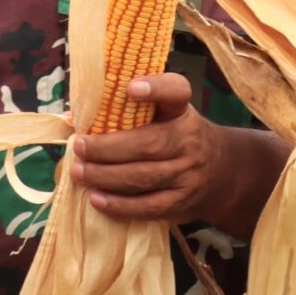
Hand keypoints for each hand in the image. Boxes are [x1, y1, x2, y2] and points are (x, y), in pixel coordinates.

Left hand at [65, 71, 228, 220]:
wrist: (224, 172)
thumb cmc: (174, 136)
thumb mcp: (161, 116)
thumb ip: (122, 112)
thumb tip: (72, 118)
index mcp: (180, 111)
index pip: (176, 92)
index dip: (156, 88)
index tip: (131, 88)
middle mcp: (189, 140)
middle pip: (148, 144)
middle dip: (106, 148)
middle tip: (77, 147)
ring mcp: (189, 173)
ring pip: (144, 177)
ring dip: (105, 176)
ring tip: (78, 172)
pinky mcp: (183, 202)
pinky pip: (149, 206)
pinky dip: (120, 205)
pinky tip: (97, 199)